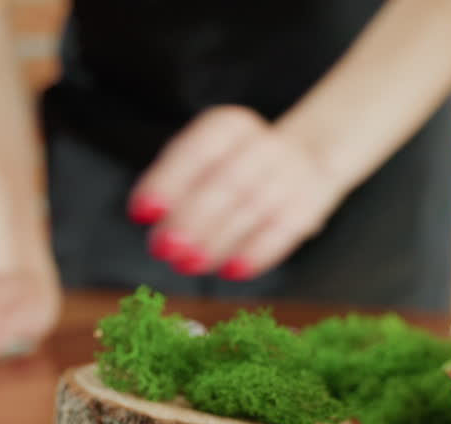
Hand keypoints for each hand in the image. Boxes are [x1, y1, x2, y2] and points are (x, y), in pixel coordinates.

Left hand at [128, 106, 344, 279]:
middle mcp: (263, 145)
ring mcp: (291, 174)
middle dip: (191, 219)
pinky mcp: (309, 206)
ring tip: (187, 264)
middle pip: (226, 181)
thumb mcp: (205, 159)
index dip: (167, 182)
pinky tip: (231, 270)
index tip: (141, 212)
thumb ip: (175, 184)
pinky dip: (256, 252)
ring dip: (216, 241)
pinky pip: (283, 230)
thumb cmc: (235, 165)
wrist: (308, 157)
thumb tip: (149, 214)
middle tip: (163, 248)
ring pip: (252, 208)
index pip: (196, 150)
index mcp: (231, 126)